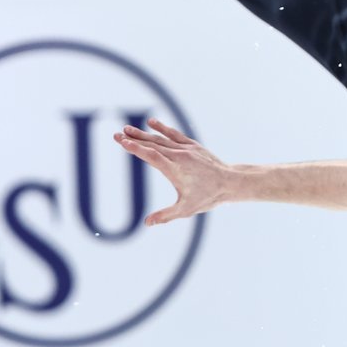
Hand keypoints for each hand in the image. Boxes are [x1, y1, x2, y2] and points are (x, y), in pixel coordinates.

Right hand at [113, 118, 229, 224]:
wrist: (231, 182)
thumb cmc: (209, 197)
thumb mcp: (186, 209)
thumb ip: (166, 215)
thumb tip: (147, 223)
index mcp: (175, 170)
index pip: (151, 156)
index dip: (136, 148)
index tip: (122, 142)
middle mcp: (179, 156)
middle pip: (152, 145)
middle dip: (133, 139)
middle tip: (116, 134)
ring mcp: (186, 149)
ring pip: (161, 139)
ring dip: (143, 133)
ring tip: (127, 129)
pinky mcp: (193, 146)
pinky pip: (175, 135)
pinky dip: (163, 128)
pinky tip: (152, 122)